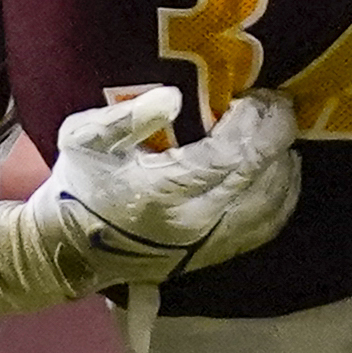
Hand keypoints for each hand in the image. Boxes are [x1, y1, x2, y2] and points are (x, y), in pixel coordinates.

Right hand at [36, 87, 300, 287]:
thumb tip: (175, 97)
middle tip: (278, 105)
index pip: (229, 155)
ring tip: (281, 135)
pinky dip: (283, 199)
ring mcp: (207, 244)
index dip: (254, 123)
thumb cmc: (78, 187)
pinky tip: (283, 175)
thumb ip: (128, 117)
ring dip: (284, 166)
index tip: (256, 96)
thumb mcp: (84, 139)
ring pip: (269, 205)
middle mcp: (194, 221)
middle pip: (257, 176)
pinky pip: (264, 230)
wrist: (68, 250)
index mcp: (162, 191)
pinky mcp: (212, 256)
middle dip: (276, 135)